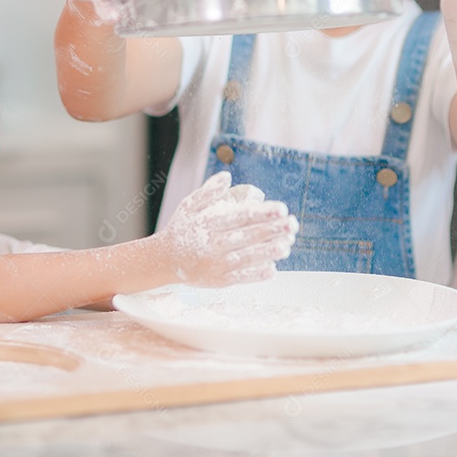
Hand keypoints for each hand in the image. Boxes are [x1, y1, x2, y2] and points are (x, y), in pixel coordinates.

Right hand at [155, 172, 297, 286]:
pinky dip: (256, 274)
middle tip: (292, 224)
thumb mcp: (190, 205)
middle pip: (247, 236)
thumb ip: (209, 191)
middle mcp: (212, 244)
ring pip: (247, 257)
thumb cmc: (181, 229)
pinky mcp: (217, 281)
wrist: (163, 260)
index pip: (241, 216)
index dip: (262, 213)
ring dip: (269, 251)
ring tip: (288, 244)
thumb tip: (228, 175)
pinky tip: (273, 269)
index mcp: (208, 223)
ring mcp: (215, 264)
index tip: (282, 208)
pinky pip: (240, 277)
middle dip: (273, 230)